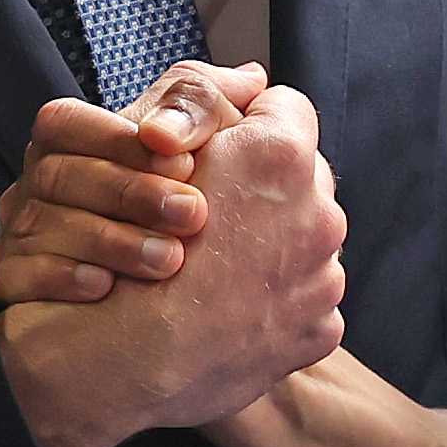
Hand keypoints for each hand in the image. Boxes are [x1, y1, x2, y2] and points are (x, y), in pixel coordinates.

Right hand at [0, 60, 265, 307]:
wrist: (164, 315)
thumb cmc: (174, 216)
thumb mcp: (197, 153)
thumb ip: (211, 109)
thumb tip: (250, 80)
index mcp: (70, 144)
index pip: (67, 122)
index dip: (118, 138)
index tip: (183, 161)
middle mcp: (37, 185)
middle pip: (59, 174)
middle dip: (129, 192)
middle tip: (192, 213)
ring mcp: (18, 233)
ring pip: (41, 225)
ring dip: (111, 240)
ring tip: (169, 259)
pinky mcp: (10, 282)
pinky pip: (19, 276)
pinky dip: (64, 278)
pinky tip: (107, 288)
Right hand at [0, 83, 344, 446]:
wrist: (120, 366)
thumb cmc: (120, 250)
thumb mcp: (144, 152)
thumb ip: (203, 104)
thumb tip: (253, 80)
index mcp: (281, 157)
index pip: (282, 107)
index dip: (243, 125)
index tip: (211, 153)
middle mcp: (321, 214)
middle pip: (299, 179)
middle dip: (260, 190)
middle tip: (206, 216)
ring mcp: (325, 278)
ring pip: (303, 241)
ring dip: (268, 248)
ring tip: (212, 270)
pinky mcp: (319, 331)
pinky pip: (302, 300)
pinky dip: (270, 302)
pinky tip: (224, 311)